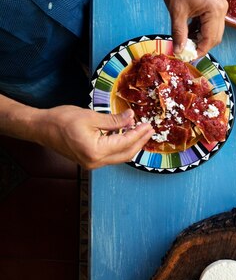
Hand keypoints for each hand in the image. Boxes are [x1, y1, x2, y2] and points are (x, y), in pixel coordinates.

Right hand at [37, 106, 153, 168]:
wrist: (41, 128)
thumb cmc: (61, 120)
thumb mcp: (91, 116)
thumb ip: (113, 120)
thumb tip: (131, 117)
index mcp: (95, 151)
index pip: (125, 143)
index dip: (139, 134)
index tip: (149, 125)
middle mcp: (95, 162)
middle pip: (125, 154)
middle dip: (140, 142)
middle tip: (150, 129)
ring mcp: (92, 163)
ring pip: (119, 156)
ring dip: (131, 144)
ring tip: (141, 131)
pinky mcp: (89, 160)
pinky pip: (111, 155)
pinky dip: (121, 146)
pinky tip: (125, 134)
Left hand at [159, 0, 227, 55]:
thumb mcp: (177, 12)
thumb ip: (179, 34)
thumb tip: (179, 51)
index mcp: (215, 10)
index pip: (210, 39)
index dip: (198, 51)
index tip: (186, 57)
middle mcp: (221, 9)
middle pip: (215, 37)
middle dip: (201, 46)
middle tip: (185, 52)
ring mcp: (220, 6)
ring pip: (213, 31)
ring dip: (201, 38)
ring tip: (185, 42)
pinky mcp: (215, 5)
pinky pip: (211, 23)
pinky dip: (201, 30)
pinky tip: (189, 32)